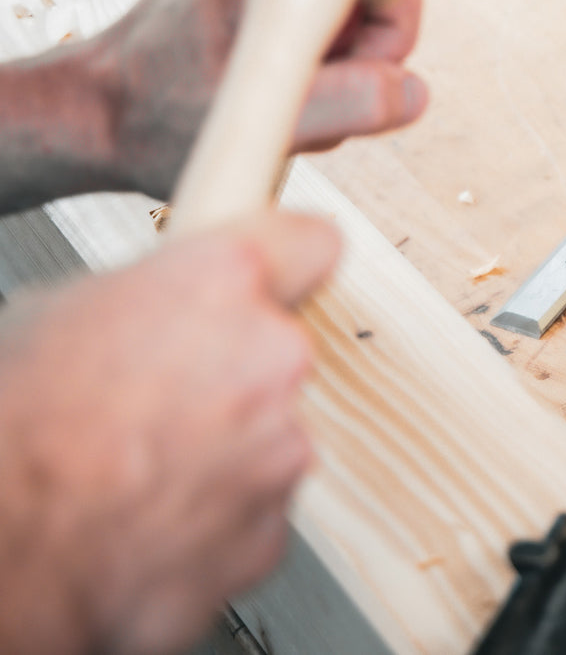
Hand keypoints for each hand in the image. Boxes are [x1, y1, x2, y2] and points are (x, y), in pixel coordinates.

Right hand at [0, 210, 339, 654]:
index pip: (312, 244)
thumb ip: (159, 299)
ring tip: (139, 466)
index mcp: (224, 282)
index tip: (285, 277)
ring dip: (223, 449)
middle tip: (161, 399)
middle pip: (281, 356)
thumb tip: (172, 308)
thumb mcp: (68, 310)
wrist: (1, 543)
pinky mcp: (270, 530)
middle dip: (235, 375)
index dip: (291, 264)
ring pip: (270, 438)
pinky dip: (213, 516)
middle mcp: (273, 359)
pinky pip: (253, 511)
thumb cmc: (13, 425)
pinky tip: (149, 515)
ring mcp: (281, 449)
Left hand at [100, 0, 428, 199]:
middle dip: (370, 58)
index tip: (358, 72)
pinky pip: (337, 27)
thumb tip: (413, 91)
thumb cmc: (155, 112)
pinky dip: (325, 70)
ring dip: (346, 71)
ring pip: (366, 14)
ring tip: (284, 97)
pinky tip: (281, 90)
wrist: (100, 113)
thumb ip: (340, 104)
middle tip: (312, 96)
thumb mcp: (252, 115)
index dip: (396, 23)